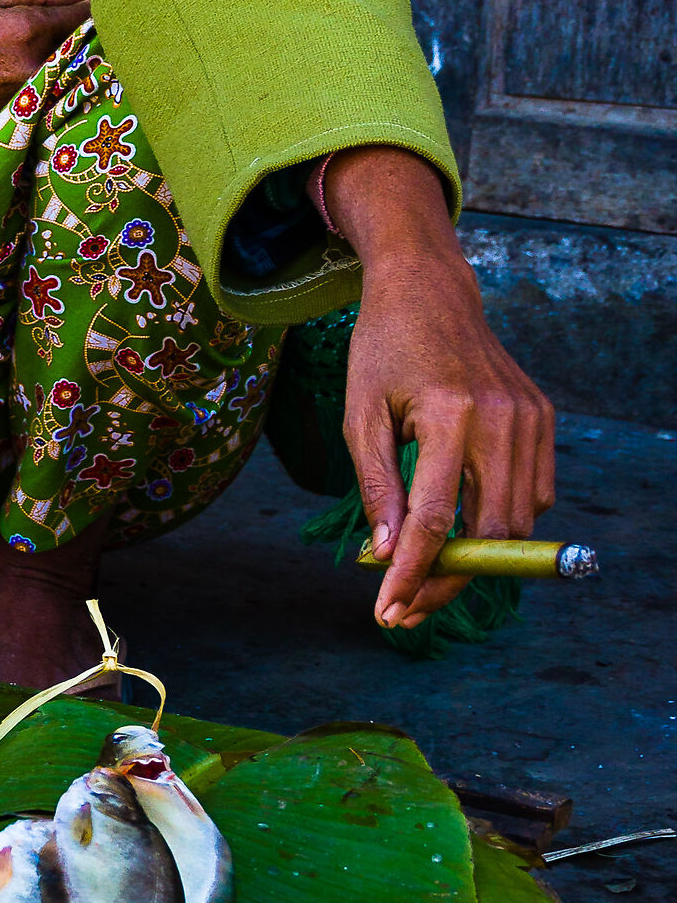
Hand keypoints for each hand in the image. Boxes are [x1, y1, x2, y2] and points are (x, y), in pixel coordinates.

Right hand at [0, 0, 90, 144]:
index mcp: (29, 30)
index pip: (90, 15)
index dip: (95, 6)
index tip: (92, 2)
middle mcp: (37, 70)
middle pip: (89, 50)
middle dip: (87, 37)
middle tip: (69, 28)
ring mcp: (31, 103)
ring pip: (74, 78)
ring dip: (71, 64)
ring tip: (39, 57)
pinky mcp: (21, 126)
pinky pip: (52, 103)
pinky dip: (51, 91)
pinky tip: (23, 85)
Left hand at [327, 147, 555, 628]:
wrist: (429, 291)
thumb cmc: (383, 350)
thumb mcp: (361, 416)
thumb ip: (377, 487)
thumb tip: (386, 555)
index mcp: (451, 415)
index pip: (437, 520)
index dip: (414, 575)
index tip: (388, 611)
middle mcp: (502, 420)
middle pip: (489, 533)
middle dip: (449, 581)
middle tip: (405, 608)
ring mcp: (530, 420)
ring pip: (518, 522)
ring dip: (478, 560)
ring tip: (426, 576)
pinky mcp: (541, 419)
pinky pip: (533, 494)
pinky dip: (501, 521)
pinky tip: (462, 525)